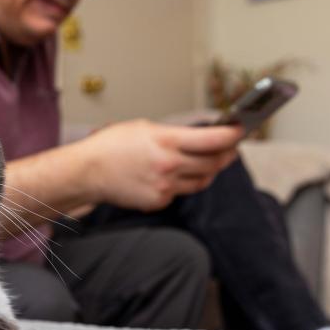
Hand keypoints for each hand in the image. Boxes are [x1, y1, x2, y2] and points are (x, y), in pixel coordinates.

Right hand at [78, 119, 243, 211]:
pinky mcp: (158, 201)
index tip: (241, 131)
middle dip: (227, 154)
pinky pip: (181, 192)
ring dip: (210, 170)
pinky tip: (176, 175)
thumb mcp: (145, 128)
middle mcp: (169, 165)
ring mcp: (165, 186)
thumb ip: (174, 134)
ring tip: (212, 162)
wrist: (88, 172)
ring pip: (202, 180)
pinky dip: (184, 183)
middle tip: (232, 148)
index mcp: (166, 141)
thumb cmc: (111, 146)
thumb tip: (198, 138)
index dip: (233, 135)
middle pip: (214, 162)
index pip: (214, 140)